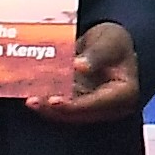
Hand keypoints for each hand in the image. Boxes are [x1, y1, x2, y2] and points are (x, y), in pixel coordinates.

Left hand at [30, 22, 145, 122]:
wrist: (109, 44)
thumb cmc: (114, 41)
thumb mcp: (110, 41)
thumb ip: (97, 54)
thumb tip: (79, 66)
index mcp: (125, 94)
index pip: (96, 104)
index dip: (74, 105)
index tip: (53, 101)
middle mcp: (110, 107)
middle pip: (79, 114)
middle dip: (54, 109)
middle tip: (32, 101)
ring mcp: (93, 108)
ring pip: (68, 113)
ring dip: (47, 108)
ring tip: (29, 99)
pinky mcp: (79, 105)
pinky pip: (62, 106)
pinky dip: (46, 101)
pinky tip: (30, 93)